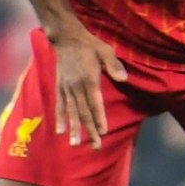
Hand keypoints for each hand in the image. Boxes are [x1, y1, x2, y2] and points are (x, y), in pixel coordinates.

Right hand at [51, 27, 126, 147]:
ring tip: (75, 145)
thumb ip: (114, 65)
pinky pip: (60, 106)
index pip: (95, 103)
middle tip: (96, 147)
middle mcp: (76, 87)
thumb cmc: (90, 45)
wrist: (66, 38)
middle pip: (84, 112)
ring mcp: (66, 88)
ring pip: (71, 112)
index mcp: (89, 80)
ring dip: (74, 129)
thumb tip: (124, 78)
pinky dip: (60, 119)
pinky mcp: (60, 87)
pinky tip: (61, 132)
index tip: (103, 132)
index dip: (99, 118)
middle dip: (90, 131)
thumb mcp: (106, 51)